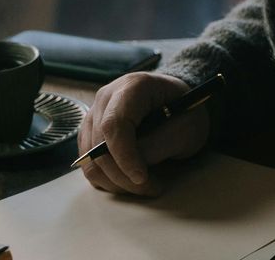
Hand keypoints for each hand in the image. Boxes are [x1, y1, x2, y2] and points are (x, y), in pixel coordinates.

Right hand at [77, 72, 209, 195]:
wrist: (177, 104)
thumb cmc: (185, 112)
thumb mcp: (185, 127)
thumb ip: (158, 145)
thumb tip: (132, 170)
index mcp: (132, 86)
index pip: (115, 124)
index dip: (124, 155)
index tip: (142, 178)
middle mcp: (106, 98)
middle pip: (99, 146)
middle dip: (124, 176)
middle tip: (153, 188)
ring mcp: (94, 115)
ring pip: (90, 161)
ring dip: (116, 182)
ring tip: (145, 185)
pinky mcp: (90, 134)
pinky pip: (89, 165)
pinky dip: (108, 179)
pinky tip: (131, 179)